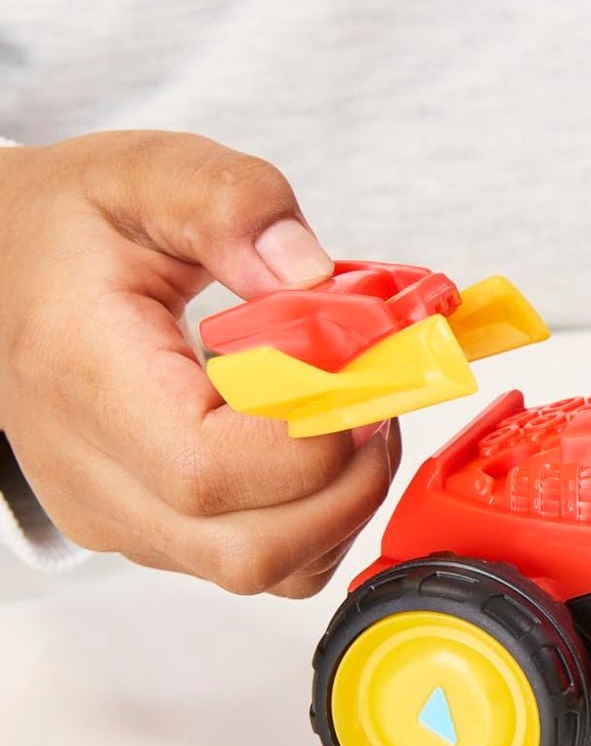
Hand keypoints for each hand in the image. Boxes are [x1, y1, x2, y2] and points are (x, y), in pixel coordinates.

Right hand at [0, 131, 400, 595]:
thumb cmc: (65, 228)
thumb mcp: (145, 174)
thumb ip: (231, 204)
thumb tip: (305, 268)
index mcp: (87, 378)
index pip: (213, 470)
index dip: (311, 440)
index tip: (355, 379)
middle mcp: (93, 469)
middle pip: (250, 550)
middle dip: (346, 484)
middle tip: (371, 405)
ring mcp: (118, 514)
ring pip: (261, 571)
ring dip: (338, 507)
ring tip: (347, 420)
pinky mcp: (145, 529)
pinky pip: (256, 564)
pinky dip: (313, 523)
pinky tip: (317, 450)